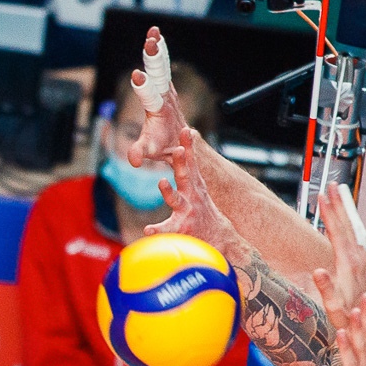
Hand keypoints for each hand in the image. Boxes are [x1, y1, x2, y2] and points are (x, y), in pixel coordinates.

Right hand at [129, 27, 187, 167]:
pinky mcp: (165, 84)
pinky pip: (162, 63)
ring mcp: (166, 88)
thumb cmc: (163, 145)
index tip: (137, 75)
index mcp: (159, 110)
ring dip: (157, 48)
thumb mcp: (151, 151)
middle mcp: (165, 95)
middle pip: (159, 74)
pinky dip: (159, 49)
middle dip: (154, 59)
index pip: (150, 96)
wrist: (181, 139)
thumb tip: (133, 160)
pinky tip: (155, 35)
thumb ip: (140, 152)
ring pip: (161, 65)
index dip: (143, 86)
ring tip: (153, 32)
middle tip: (150, 42)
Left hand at [143, 128, 240, 251]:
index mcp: (194, 184)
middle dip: (181, 161)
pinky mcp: (181, 228)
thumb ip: (187, 167)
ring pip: (176, 200)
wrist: (217, 235)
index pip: (191, 161)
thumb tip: (182, 143)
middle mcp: (191, 195)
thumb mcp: (197, 186)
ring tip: (162, 181)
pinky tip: (148, 229)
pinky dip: (157, 229)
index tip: (186, 130)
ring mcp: (187, 211)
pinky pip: (166, 229)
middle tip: (177, 149)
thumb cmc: (202, 208)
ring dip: (169, 191)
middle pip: (185, 175)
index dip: (188, 145)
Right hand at [311, 183, 365, 331]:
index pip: (337, 231)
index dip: (329, 213)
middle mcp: (357, 258)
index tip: (321, 196)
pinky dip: (347, 222)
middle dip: (337, 203)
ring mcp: (360, 259)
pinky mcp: (360, 263)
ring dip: (343, 210)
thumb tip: (318, 270)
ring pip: (352, 228)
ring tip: (337, 194)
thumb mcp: (334, 306)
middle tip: (331, 184)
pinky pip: (353, 235)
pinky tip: (343, 219)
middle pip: (346, 224)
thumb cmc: (347, 316)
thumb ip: (326, 288)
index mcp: (349, 263)